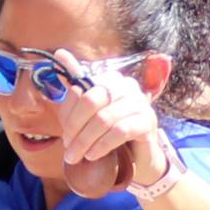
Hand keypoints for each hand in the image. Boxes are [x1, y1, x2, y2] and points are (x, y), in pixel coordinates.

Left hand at [53, 59, 167, 198]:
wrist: (135, 156)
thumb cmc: (107, 131)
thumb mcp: (87, 109)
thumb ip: (75, 82)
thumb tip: (60, 52)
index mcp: (111, 79)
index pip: (82, 91)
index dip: (70, 116)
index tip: (64, 137)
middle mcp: (128, 85)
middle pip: (92, 101)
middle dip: (76, 129)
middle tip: (69, 150)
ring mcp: (140, 102)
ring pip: (105, 119)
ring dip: (86, 141)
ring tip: (78, 157)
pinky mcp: (149, 121)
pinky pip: (120, 131)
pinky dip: (102, 145)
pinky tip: (93, 155)